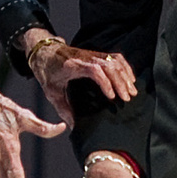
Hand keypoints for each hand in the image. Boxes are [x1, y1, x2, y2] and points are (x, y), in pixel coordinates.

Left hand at [19, 28, 137, 121]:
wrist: (44, 51)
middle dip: (120, 82)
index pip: (94, 70)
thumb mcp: (51, 92)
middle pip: (109, 65)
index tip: (111, 97)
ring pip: (114, 61)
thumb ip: (63, 109)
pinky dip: (125, 67)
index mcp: (73, 66)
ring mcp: (92, 54)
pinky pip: (115, 57)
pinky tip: (130, 79)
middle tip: (127, 99)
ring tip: (132, 91)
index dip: (105, 82)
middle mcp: (85, 57)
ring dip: (125, 75)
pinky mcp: (96, 53)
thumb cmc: (47, 72)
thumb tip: (74, 126)